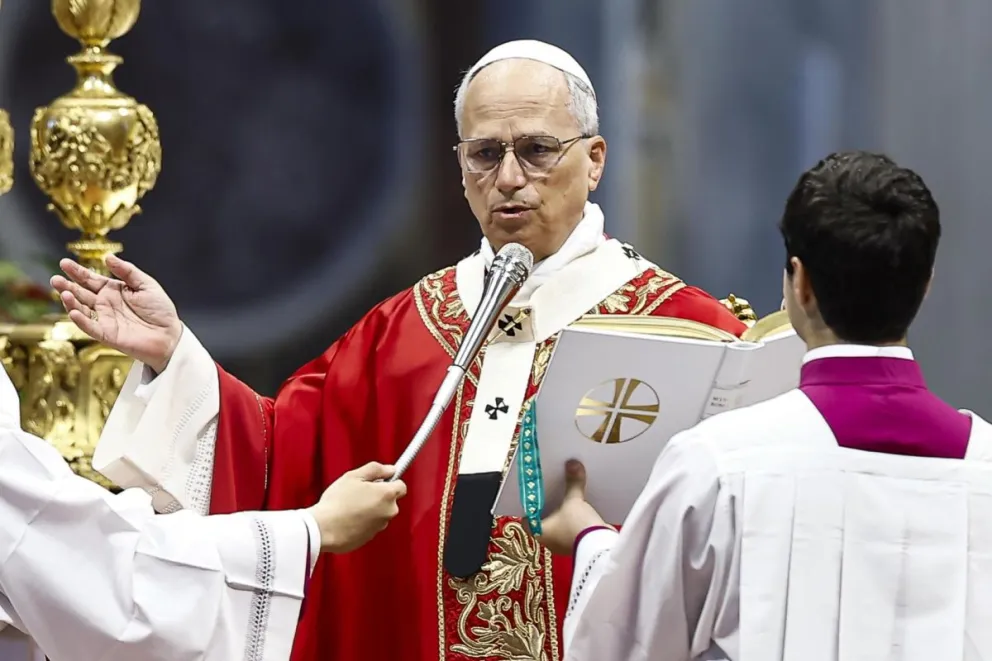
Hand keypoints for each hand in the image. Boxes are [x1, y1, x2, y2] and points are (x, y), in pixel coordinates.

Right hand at [51, 256, 182, 372]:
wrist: (170, 335)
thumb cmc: (160, 310)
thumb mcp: (146, 284)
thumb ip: (128, 271)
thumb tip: (108, 257)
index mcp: (114, 290)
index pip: (91, 279)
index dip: (77, 272)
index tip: (64, 263)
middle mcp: (106, 304)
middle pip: (81, 293)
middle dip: (67, 285)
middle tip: (55, 278)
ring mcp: (105, 319)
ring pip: (82, 309)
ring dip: (71, 302)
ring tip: (63, 292)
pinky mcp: (107, 334)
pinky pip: (90, 327)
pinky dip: (81, 320)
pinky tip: (74, 311)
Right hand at [308, 462, 407, 553]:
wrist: (324, 529)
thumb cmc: (338, 501)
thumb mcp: (354, 476)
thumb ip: (376, 469)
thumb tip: (391, 470)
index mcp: (387, 495)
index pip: (401, 486)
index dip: (391, 481)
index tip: (379, 481)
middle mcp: (388, 512)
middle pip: (390, 501)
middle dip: (379, 496)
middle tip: (359, 492)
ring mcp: (380, 526)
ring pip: (380, 513)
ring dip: (371, 509)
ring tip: (350, 507)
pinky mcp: (370, 538)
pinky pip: (370, 526)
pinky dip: (363, 522)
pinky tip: (347, 519)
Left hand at [535, 460, 609, 555]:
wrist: (600, 547)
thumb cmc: (577, 526)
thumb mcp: (573, 501)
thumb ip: (572, 483)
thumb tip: (572, 463)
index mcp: (539, 532)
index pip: (527, 518)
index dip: (529, 505)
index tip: (534, 492)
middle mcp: (548, 540)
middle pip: (544, 518)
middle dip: (548, 504)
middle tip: (551, 488)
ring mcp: (563, 543)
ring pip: (558, 523)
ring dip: (562, 511)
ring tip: (566, 494)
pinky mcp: (576, 543)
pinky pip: (571, 527)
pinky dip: (573, 518)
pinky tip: (580, 506)